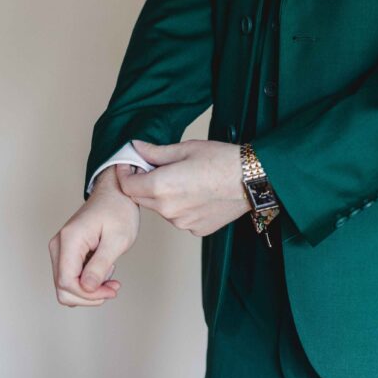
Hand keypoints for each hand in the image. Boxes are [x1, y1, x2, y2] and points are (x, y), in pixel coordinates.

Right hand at [48, 164, 140, 306]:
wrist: (117, 192)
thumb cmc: (119, 210)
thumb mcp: (117, 239)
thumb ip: (100, 265)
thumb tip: (86, 288)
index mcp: (70, 239)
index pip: (67, 282)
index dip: (88, 295)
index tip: (111, 291)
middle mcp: (58, 244)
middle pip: (63, 288)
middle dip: (89, 295)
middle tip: (113, 287)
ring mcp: (60, 248)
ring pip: (65, 285)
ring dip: (88, 290)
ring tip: (110, 277)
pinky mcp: (66, 251)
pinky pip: (70, 276)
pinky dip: (86, 281)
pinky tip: (103, 270)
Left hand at [117, 138, 250, 236]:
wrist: (252, 180)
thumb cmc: (221, 160)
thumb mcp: (185, 148)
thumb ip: (155, 152)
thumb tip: (135, 148)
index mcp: (161, 186)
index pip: (127, 185)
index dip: (125, 173)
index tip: (131, 164)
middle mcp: (168, 210)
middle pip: (141, 198)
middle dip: (143, 183)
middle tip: (157, 168)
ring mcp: (182, 223)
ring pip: (161, 209)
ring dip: (163, 196)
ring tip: (185, 179)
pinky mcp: (196, 229)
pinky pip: (179, 217)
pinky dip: (182, 206)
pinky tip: (198, 193)